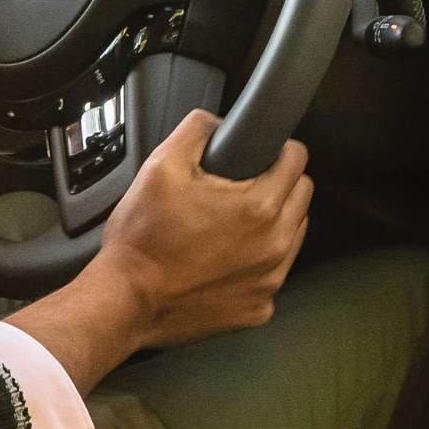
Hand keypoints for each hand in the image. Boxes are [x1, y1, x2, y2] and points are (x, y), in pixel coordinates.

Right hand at [89, 110, 310, 355]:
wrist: (126, 301)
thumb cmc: (142, 240)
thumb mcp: (160, 166)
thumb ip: (197, 130)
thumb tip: (217, 122)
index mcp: (258, 207)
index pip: (296, 160)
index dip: (278, 149)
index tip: (261, 154)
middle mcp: (274, 245)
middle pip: (302, 196)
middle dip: (280, 184)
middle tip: (243, 187)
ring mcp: (270, 281)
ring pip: (294, 235)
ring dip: (274, 223)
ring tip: (234, 223)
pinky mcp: (259, 307)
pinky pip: (274, 273)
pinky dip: (259, 263)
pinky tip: (228, 259)